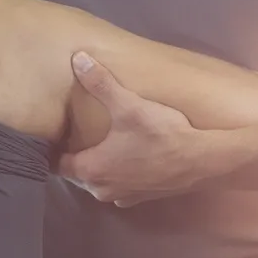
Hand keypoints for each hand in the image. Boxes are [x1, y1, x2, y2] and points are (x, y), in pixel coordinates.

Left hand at [58, 52, 212, 206]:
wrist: (203, 161)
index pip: (56, 164)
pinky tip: (127, 160)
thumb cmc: (161, 135)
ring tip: (102, 146)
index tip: (56, 134)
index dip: (54, 149)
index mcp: (90, 170)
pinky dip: (119, 176)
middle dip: (76, 156)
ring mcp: (122, 197)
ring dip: (98, 167)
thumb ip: (100, 83)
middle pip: (77, 174)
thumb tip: (77, 58)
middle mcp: (101, 190)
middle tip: (77, 134)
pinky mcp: (141, 199)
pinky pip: (120, 188)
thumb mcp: (129, 105)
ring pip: (99, 182)